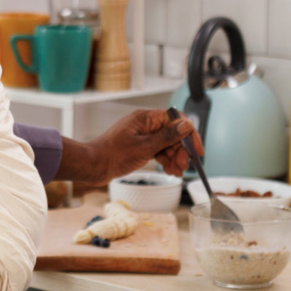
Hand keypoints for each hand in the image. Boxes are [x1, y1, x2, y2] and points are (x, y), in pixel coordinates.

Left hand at [54, 109, 201, 186]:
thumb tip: (186, 126)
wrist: (92, 166)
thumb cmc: (113, 155)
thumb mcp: (145, 147)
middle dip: (181, 150)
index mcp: (146, 118)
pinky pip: (157, 150)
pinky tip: (170, 171)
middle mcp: (145, 124)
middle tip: (184, 166)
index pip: (176, 120)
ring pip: (166, 144)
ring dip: (174, 157)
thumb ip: (167, 137)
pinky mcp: (138, 146)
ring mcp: (142, 135)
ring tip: (177, 172)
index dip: (189, 134)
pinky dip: (165, 160)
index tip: (197, 150)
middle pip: (172, 133)